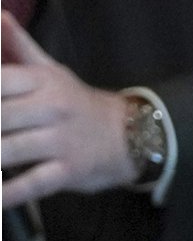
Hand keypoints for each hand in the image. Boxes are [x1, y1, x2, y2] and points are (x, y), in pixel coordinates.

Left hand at [1, 10, 137, 208]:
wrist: (132, 136)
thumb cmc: (78, 104)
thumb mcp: (52, 72)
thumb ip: (19, 46)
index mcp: (42, 82)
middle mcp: (51, 109)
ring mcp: (61, 142)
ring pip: (10, 150)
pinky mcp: (69, 172)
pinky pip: (33, 183)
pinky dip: (8, 194)